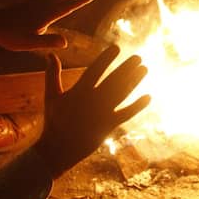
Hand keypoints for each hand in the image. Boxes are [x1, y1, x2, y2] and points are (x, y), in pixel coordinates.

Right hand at [34, 46, 149, 176]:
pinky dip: (138, 106)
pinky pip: (126, 114)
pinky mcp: (108, 126)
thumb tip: (51, 54)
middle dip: (126, 68)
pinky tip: (148, 97)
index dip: (105, 59)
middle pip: (113, 80)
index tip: (116, 48)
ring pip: (122, 94)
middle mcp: (92, 101)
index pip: (94, 71)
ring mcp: (101, 113)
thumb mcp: (51, 97)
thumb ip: (52, 74)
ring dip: (135, 81)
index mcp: (78, 91)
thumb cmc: (55, 120)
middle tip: (138, 57)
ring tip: (145, 69)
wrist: (58, 150)